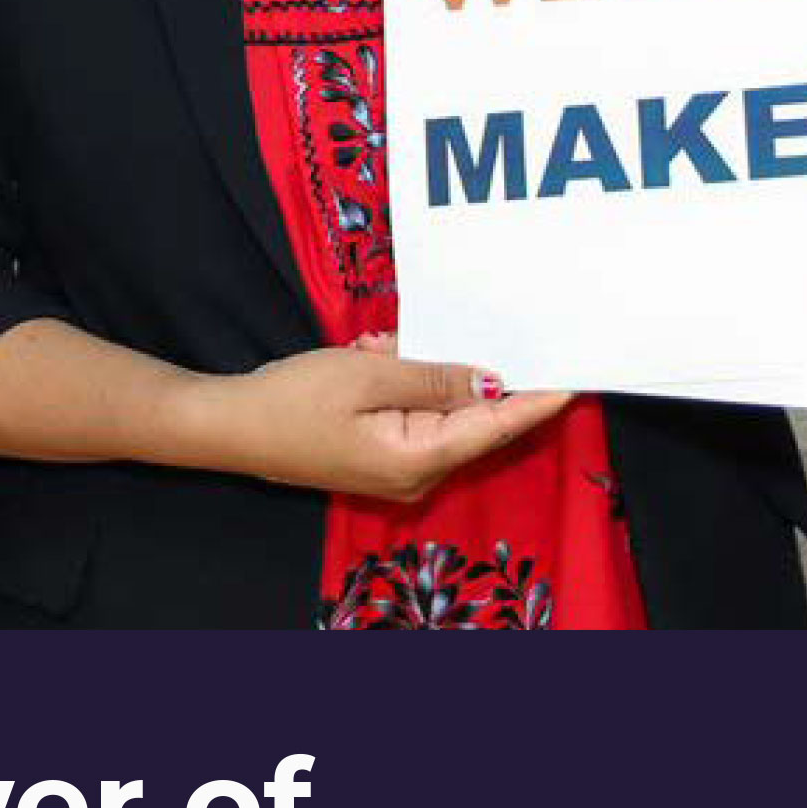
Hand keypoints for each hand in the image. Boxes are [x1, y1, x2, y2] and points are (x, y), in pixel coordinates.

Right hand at [213, 333, 570, 499]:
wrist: (228, 428)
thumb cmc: (293, 400)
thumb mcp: (368, 375)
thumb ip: (435, 377)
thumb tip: (492, 382)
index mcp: (422, 457)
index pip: (498, 424)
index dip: (538, 398)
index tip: (578, 376)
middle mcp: (419, 473)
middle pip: (471, 417)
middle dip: (459, 369)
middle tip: (426, 335)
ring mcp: (400, 468)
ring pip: (439, 410)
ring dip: (419, 370)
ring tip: (377, 347)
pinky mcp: (382, 457)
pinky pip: (413, 414)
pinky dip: (400, 382)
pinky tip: (372, 358)